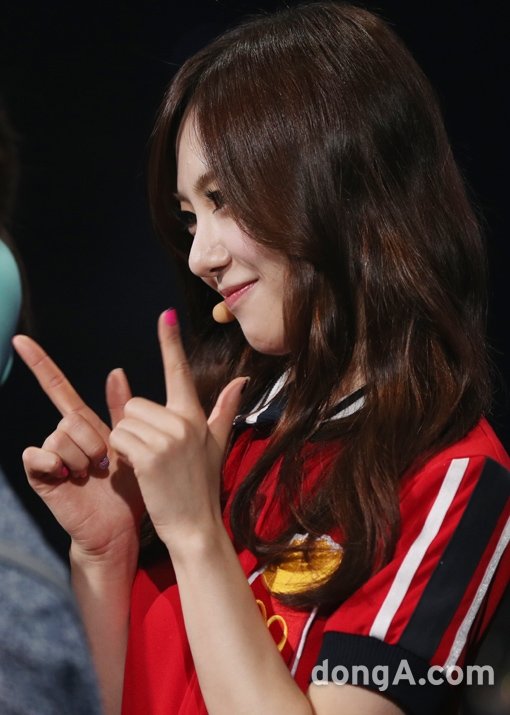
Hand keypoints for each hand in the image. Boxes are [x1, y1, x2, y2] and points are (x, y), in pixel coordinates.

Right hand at [12, 335, 143, 560]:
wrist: (120, 528)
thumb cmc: (127, 488)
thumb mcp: (129, 443)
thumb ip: (121, 408)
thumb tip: (116, 370)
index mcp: (84, 426)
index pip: (58, 389)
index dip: (40, 364)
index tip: (21, 339)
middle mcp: (64, 437)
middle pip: (71, 415)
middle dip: (95, 439)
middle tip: (106, 463)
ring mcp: (51, 455)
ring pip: (61, 433)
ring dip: (82, 455)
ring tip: (93, 475)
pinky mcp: (42, 475)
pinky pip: (40, 453)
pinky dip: (57, 463)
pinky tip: (72, 478)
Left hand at [109, 309, 246, 551]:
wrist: (195, 526)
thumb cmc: (201, 485)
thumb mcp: (216, 444)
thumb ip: (225, 409)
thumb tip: (242, 380)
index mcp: (195, 415)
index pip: (180, 372)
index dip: (171, 341)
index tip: (165, 314)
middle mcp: (183, 421)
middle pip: (135, 403)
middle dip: (136, 427)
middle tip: (154, 455)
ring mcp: (167, 437)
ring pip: (124, 421)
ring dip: (127, 443)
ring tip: (149, 465)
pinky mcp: (150, 454)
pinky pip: (118, 439)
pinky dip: (121, 456)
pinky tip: (141, 472)